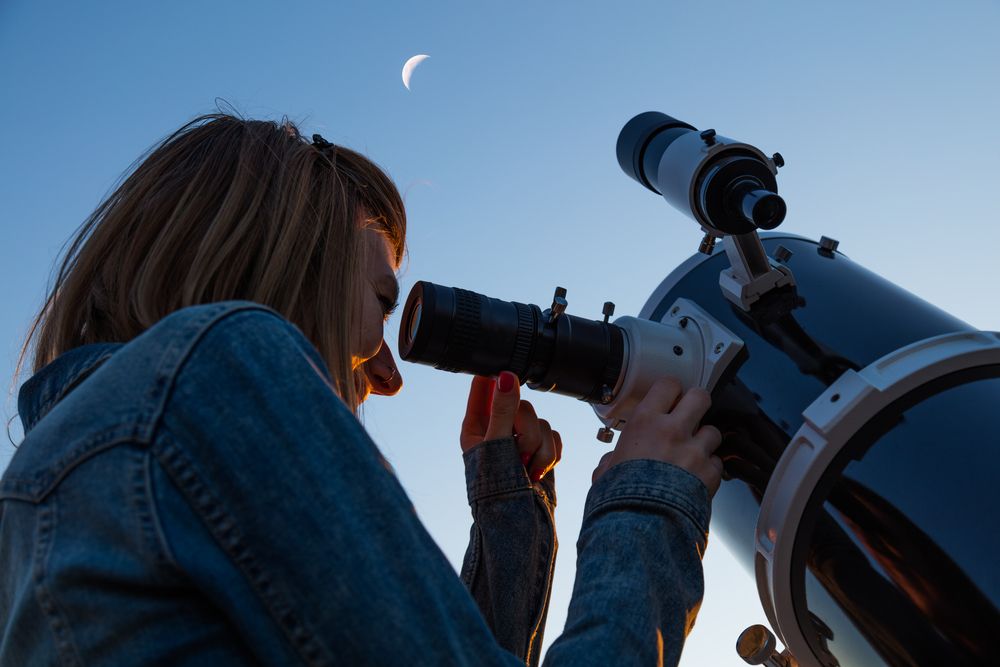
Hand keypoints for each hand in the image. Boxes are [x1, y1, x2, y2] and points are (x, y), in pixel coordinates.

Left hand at [461, 371, 562, 482]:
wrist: (521, 523)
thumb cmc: (497, 489)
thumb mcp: (496, 446)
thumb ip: (502, 411)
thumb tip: (506, 376)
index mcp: (477, 425)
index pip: (483, 386)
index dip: (496, 375)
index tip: (509, 371)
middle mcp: (498, 428)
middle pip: (522, 405)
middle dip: (527, 432)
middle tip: (520, 454)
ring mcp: (520, 439)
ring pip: (541, 422)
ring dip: (540, 449)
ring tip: (528, 469)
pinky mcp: (540, 449)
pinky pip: (554, 436)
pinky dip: (550, 454)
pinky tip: (538, 471)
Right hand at [592, 377, 722, 496]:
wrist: (641, 526)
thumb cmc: (620, 499)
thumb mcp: (605, 472)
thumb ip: (612, 461)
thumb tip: (610, 464)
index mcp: (645, 422)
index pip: (668, 385)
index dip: (671, 390)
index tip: (669, 398)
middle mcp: (673, 430)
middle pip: (700, 396)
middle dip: (697, 403)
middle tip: (690, 414)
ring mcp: (695, 451)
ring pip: (713, 430)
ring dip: (705, 440)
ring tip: (692, 453)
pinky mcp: (710, 473)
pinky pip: (717, 463)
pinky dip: (710, 469)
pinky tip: (696, 478)